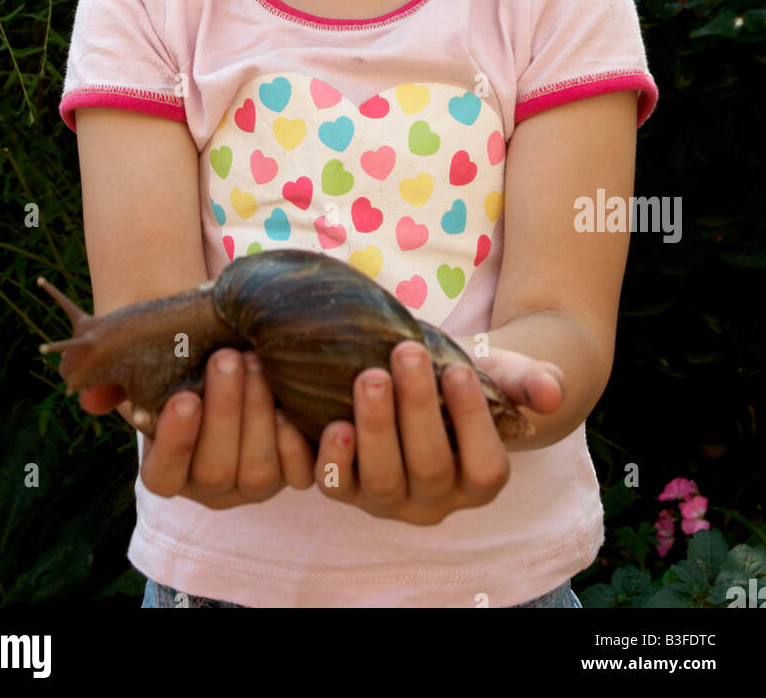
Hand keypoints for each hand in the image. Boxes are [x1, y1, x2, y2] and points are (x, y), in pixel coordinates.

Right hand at [79, 348, 316, 507]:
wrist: (229, 365)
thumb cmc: (182, 370)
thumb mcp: (146, 376)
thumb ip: (114, 383)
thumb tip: (88, 394)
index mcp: (167, 472)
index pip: (164, 473)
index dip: (175, 441)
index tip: (184, 398)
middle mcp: (210, 488)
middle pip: (215, 470)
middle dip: (224, 412)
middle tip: (228, 358)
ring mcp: (252, 485)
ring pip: (257, 471)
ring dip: (259, 415)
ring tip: (258, 362)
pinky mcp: (291, 474)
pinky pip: (299, 475)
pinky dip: (296, 443)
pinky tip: (291, 403)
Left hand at [313, 340, 563, 525]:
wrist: (420, 381)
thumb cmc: (464, 378)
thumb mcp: (501, 373)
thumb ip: (529, 381)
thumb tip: (551, 393)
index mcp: (479, 479)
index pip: (484, 466)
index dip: (473, 421)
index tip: (461, 369)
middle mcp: (433, 500)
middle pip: (428, 468)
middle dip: (417, 409)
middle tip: (406, 353)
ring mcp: (384, 497)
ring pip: (377, 480)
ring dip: (371, 429)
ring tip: (367, 376)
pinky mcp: (343, 485)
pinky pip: (325, 483)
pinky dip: (311, 453)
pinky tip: (301, 411)